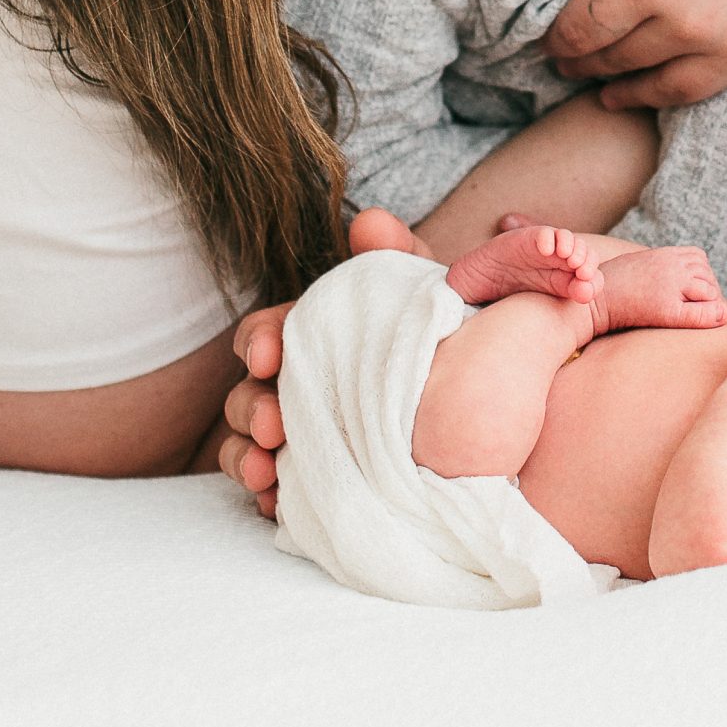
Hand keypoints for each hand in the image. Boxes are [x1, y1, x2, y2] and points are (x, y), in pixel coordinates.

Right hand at [218, 208, 417, 517]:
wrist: (480, 416)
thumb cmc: (439, 343)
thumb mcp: (426, 295)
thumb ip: (400, 254)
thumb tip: (370, 222)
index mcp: (313, 340)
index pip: (265, 333)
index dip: (258, 340)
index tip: (267, 355)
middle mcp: (296, 387)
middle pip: (246, 393)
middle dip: (250, 407)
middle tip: (273, 424)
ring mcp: (298, 437)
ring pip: (248, 445)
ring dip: (246, 456)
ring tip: (267, 472)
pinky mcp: (309, 483)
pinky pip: (272, 493)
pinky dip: (268, 497)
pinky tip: (277, 504)